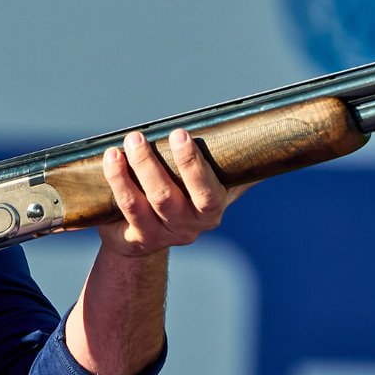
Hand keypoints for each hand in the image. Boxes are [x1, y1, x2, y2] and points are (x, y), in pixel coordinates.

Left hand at [98, 128, 246, 258]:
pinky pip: (123, 209)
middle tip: (138, 137)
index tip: (180, 134)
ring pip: (140, 203)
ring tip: (122, 145)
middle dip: (151, 165)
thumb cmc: (184, 199)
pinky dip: (116, 181)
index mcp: (210, 212)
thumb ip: (233, 169)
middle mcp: (186, 227)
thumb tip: (264, 137)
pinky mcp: (133, 238)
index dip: (192, 164)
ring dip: (129, 172)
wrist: (148, 240)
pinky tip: (111, 159)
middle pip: (167, 198)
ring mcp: (158, 235)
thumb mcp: (210, 187)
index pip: (206, 192)